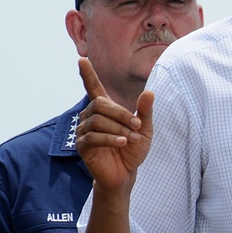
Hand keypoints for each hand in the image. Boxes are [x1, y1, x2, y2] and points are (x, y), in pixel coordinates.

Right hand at [75, 57, 153, 192]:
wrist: (126, 173)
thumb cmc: (133, 148)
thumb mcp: (145, 128)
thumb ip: (145, 111)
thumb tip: (149, 91)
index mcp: (105, 109)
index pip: (94, 88)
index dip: (88, 74)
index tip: (82, 59)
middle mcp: (91, 116)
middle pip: (101, 104)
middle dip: (121, 114)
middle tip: (138, 126)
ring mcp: (84, 130)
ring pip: (98, 120)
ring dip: (119, 129)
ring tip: (132, 139)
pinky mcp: (82, 145)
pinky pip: (94, 137)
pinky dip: (111, 139)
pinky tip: (123, 143)